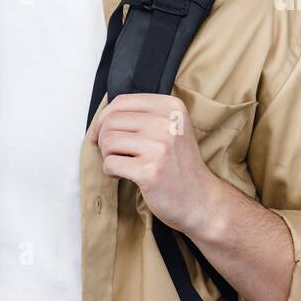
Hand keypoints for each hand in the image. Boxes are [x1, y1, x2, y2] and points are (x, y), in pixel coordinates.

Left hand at [87, 92, 221, 235]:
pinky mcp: (149, 171)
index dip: (103, 118)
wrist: (201, 198)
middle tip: (114, 153)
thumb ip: (143, 116)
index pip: (122, 102)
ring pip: (107, 141)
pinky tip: (125, 175)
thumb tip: (100, 118)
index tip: (99, 133)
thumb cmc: (179, 165)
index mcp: (171, 107)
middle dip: (103, 139)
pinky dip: (111, 172)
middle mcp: (167, 122)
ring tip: (123, 164)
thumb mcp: (171, 128)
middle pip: (111, 121)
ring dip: (108, 156)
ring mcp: (160, 147)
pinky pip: (110, 164)